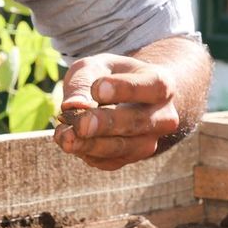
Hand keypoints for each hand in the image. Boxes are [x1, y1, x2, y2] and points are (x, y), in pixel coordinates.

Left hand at [54, 53, 178, 169]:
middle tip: (81, 123)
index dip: (125, 89)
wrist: (124, 99)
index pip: (152, 87)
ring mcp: (149, 141)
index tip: (98, 88)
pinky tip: (67, 140)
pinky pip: (109, 161)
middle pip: (137, 122)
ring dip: (91, 144)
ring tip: (65, 136)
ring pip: (123, 147)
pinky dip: (86, 152)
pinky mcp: (130, 158)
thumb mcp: (94, 67)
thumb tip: (72, 106)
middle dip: (106, 124)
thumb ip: (83, 82)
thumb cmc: (108, 76)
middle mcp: (163, 117)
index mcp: (160, 83)